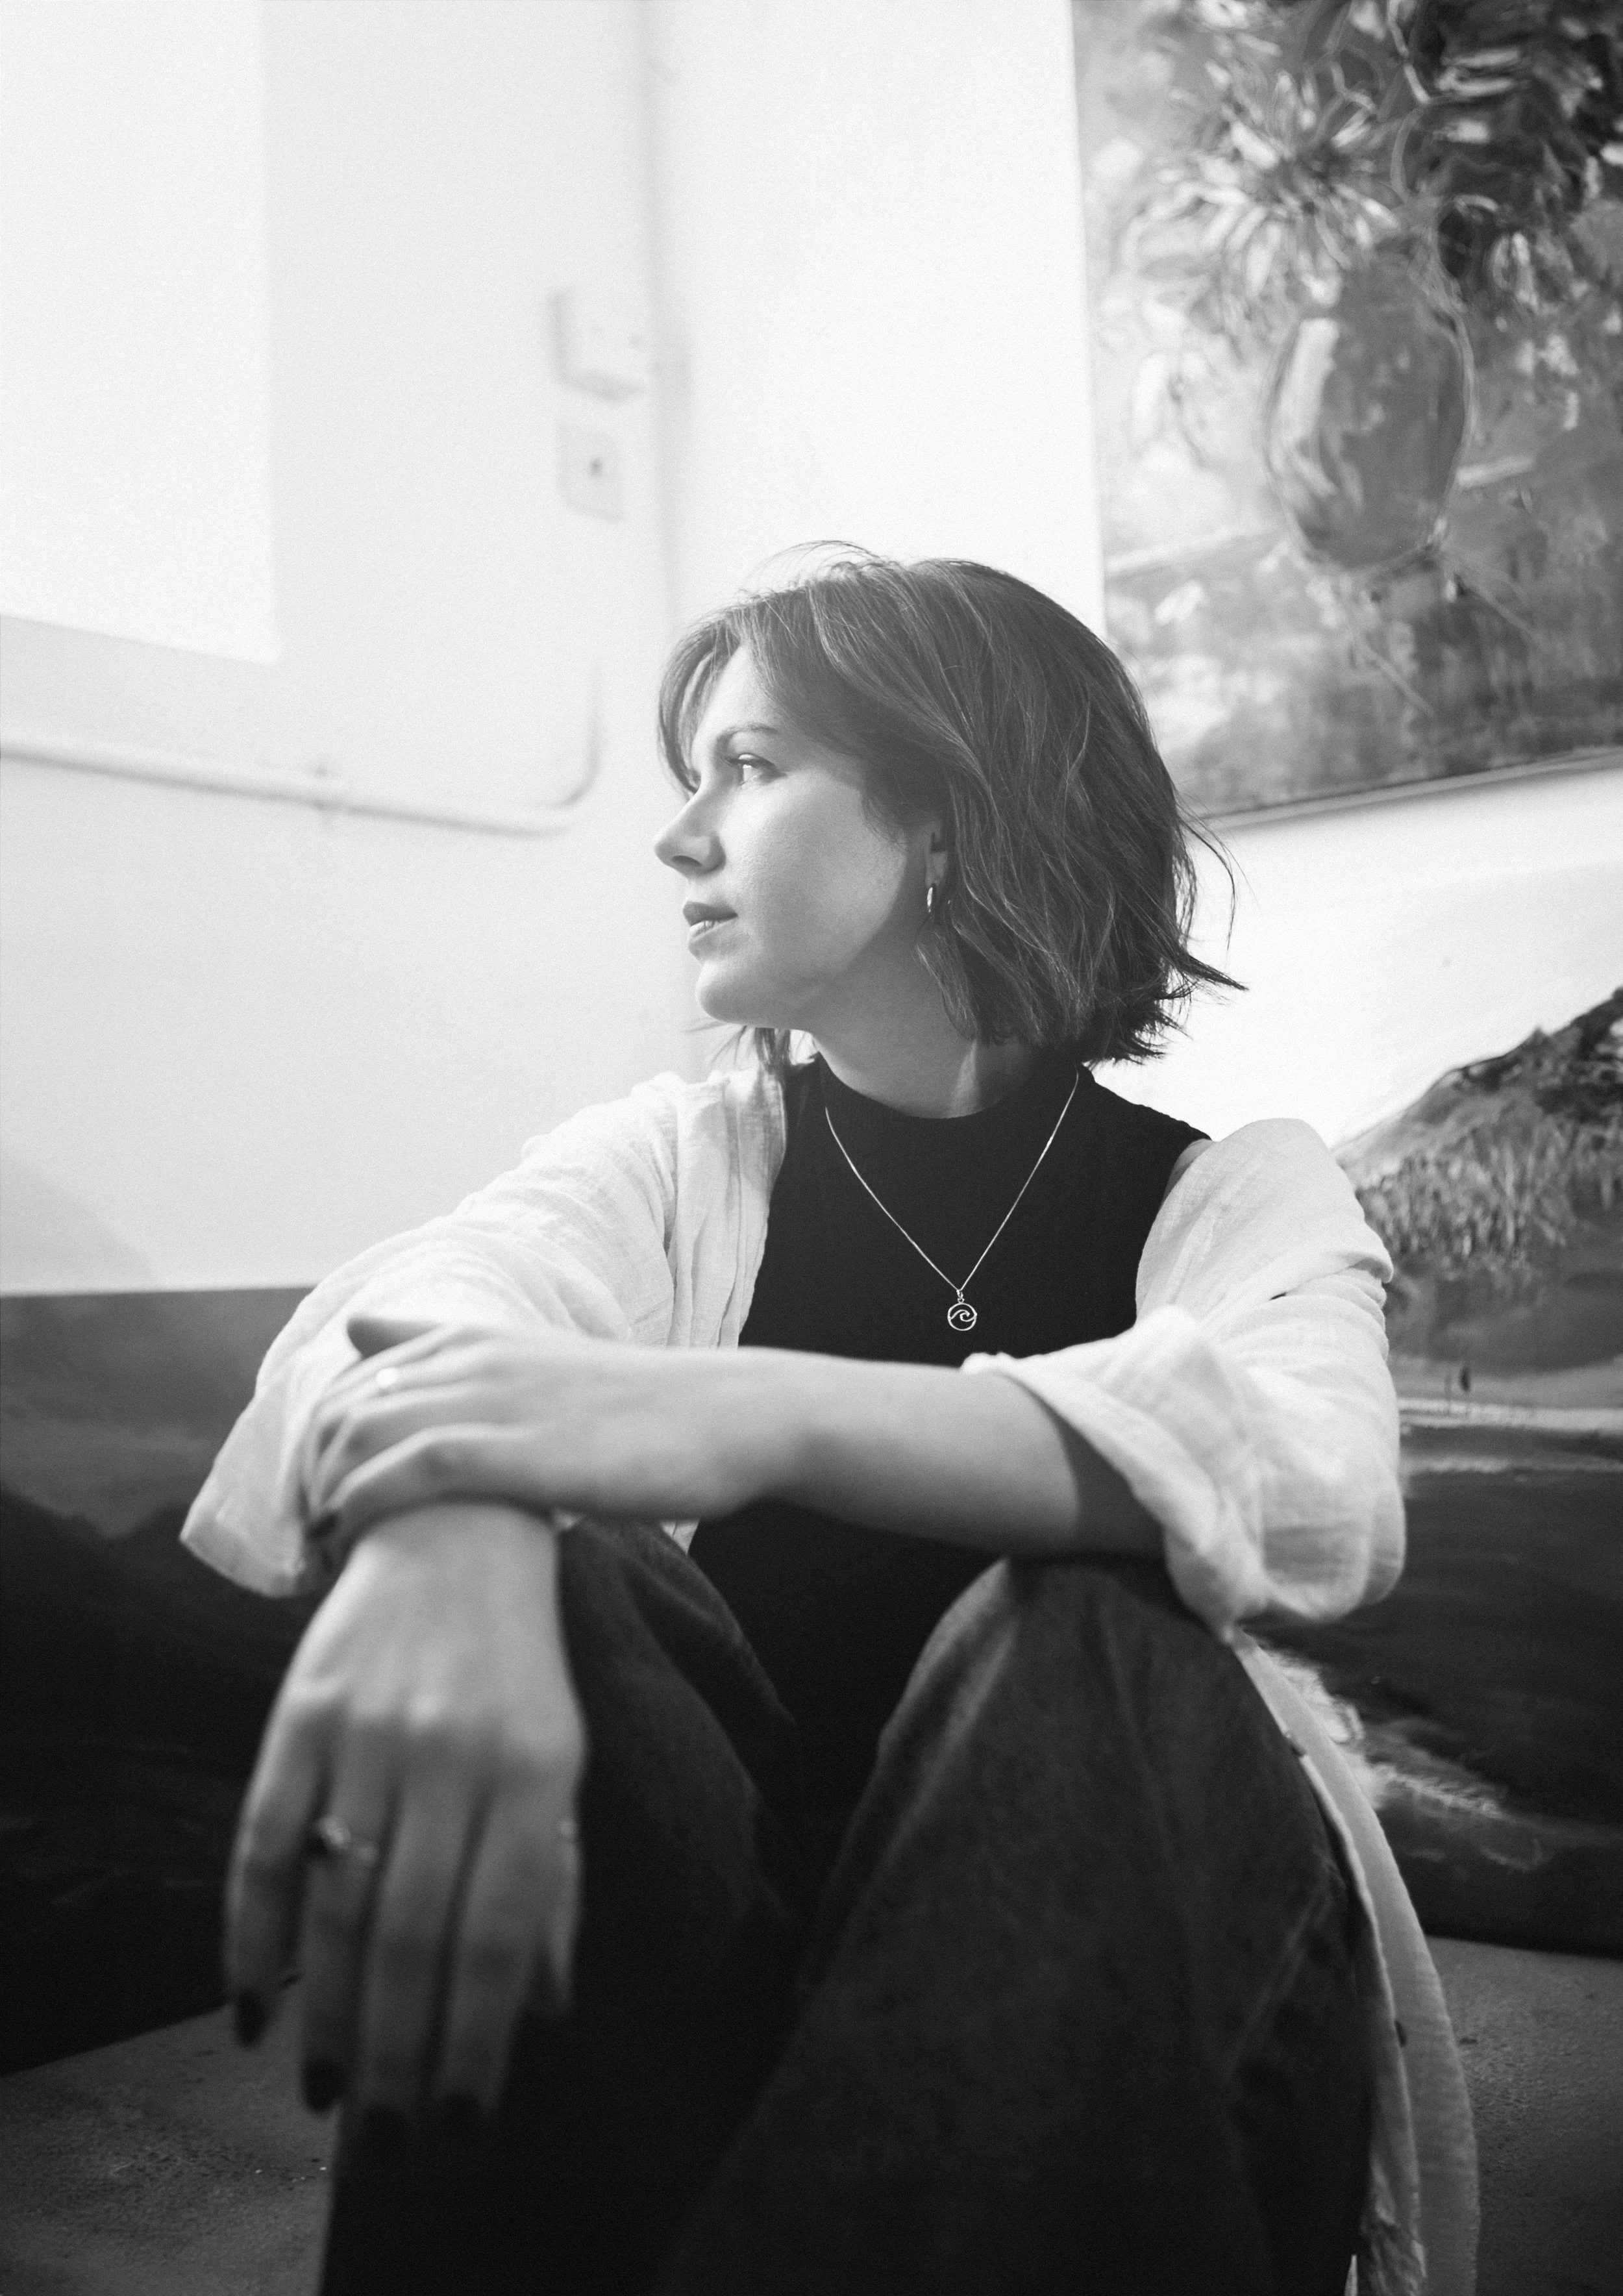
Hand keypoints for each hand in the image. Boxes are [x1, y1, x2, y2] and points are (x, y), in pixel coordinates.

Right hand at [226, 1503, 583, 2126]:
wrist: (452, 1529)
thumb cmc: (518, 1669)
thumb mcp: (560, 1760)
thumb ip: (553, 1879)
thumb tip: (541, 2011)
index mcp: (535, 1771)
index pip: (501, 1935)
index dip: (478, 2038)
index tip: (464, 2118)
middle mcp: (451, 1754)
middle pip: (412, 1935)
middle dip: (399, 2051)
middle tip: (387, 2135)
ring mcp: (369, 1732)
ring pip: (337, 1901)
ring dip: (326, 2013)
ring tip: (327, 2091)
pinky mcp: (301, 1713)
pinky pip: (264, 1842)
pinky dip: (251, 1933)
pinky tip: (251, 2005)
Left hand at [302, 1314, 788, 1546]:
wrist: (728, 1417)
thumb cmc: (644, 1411)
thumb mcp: (546, 1371)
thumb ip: (470, 1367)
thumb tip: (391, 1362)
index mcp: (479, 1339)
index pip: (357, 1370)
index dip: (327, 1433)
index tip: (326, 1490)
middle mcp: (473, 1359)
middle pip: (344, 1404)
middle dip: (313, 1471)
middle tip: (313, 1536)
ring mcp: (492, 1399)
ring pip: (362, 1431)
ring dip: (326, 1492)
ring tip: (325, 1549)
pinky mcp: (516, 1449)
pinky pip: (409, 1469)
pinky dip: (366, 1505)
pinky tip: (355, 1543)